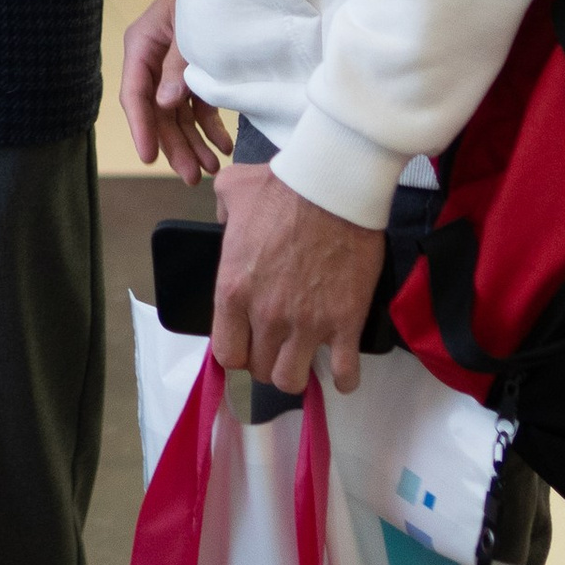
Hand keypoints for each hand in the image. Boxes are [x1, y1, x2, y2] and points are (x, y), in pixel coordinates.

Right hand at [120, 0, 231, 185]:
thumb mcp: (191, 27)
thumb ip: (177, 65)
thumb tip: (164, 104)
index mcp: (141, 45)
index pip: (134, 94)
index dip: (141, 127)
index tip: (148, 157)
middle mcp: (153, 61)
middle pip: (157, 112)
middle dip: (174, 146)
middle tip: (190, 177)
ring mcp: (174, 70)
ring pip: (177, 116)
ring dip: (193, 143)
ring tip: (210, 168)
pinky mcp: (195, 74)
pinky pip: (198, 108)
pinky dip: (211, 128)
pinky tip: (223, 146)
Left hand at [212, 165, 387, 396]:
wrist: (334, 184)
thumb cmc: (283, 185)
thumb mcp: (232, 190)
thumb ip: (220, 211)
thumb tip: (224, 221)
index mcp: (233, 290)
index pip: (225, 353)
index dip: (238, 351)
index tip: (249, 342)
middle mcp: (266, 315)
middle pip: (259, 369)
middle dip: (267, 361)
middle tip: (279, 345)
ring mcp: (307, 323)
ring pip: (292, 380)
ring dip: (298, 371)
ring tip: (305, 355)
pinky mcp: (345, 322)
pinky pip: (344, 372)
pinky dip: (344, 377)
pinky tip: (343, 367)